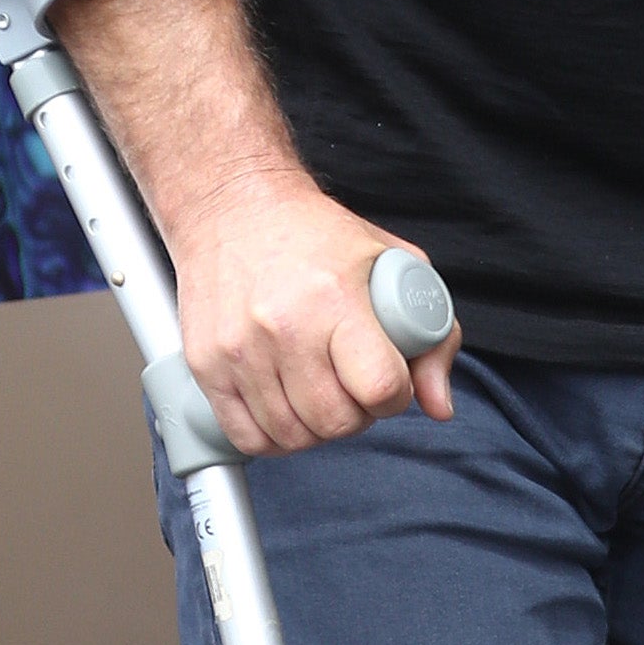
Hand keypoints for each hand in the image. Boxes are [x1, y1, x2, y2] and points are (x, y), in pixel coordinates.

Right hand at [172, 171, 461, 455]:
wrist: (231, 206)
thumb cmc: (314, 235)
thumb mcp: (392, 263)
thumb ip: (432, 335)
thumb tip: (438, 405)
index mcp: (335, 297)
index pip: (379, 387)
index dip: (394, 397)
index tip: (388, 383)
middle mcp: (283, 326)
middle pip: (334, 421)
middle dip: (357, 416)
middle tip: (352, 389)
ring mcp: (239, 349)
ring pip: (292, 436)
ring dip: (315, 428)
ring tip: (319, 394)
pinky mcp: (205, 364)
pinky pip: (246, 436)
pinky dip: (272, 438)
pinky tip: (284, 411)